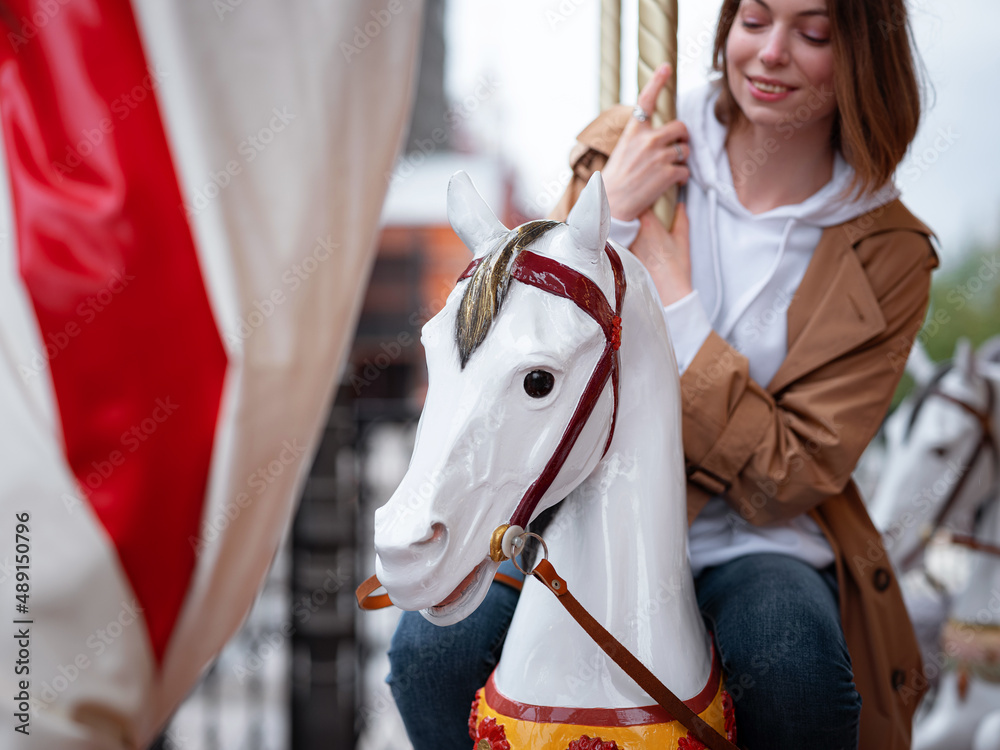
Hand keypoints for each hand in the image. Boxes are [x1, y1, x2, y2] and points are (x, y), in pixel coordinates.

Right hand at [602, 63, 689, 221]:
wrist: (610, 205)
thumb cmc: (614, 180)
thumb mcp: (622, 151)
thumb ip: (639, 139)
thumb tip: (657, 135)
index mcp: (634, 132)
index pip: (646, 100)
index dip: (657, 81)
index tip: (665, 67)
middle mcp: (648, 140)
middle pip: (680, 127)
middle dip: (682, 137)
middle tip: (677, 146)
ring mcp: (659, 157)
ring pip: (685, 150)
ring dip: (681, 160)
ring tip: (668, 170)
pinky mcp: (668, 174)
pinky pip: (685, 171)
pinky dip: (681, 178)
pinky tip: (671, 184)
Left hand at [631, 203, 691, 306]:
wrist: (667, 294)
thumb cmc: (676, 269)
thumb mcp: (682, 240)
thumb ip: (681, 219)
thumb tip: (679, 206)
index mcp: (648, 224)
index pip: (639, 199)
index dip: (643, 194)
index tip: (648, 194)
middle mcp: (633, 232)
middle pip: (627, 211)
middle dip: (632, 206)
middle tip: (640, 205)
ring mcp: (625, 244)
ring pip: (621, 225)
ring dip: (627, 221)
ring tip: (636, 221)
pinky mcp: (621, 256)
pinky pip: (620, 239)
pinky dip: (623, 236)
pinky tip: (631, 239)